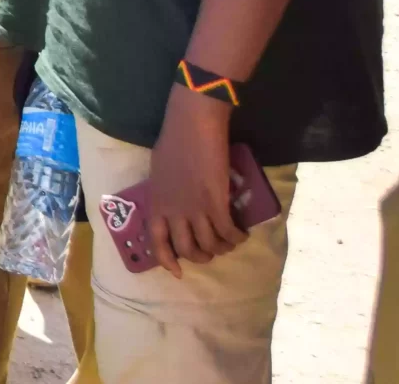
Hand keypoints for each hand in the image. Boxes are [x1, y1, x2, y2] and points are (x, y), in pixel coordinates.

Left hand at [145, 89, 247, 275]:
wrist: (192, 125)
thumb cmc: (174, 142)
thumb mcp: (159, 173)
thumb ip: (165, 194)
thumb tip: (173, 206)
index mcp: (156, 204)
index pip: (156, 242)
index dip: (167, 261)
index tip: (178, 272)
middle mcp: (173, 212)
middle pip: (188, 249)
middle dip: (202, 257)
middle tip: (212, 252)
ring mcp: (195, 209)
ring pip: (210, 245)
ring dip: (223, 248)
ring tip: (230, 242)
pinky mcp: (216, 203)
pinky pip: (228, 232)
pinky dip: (237, 237)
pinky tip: (242, 234)